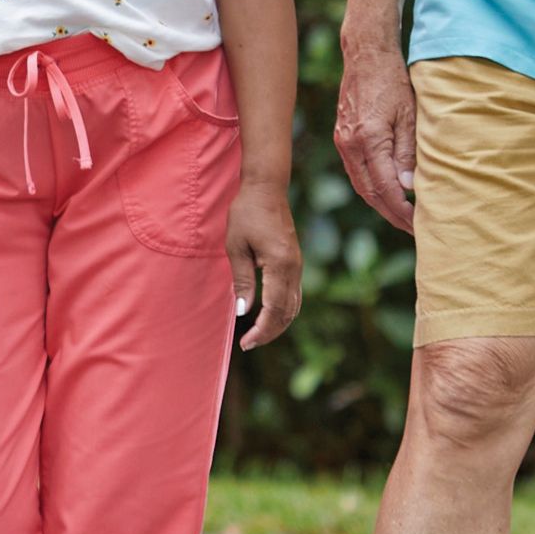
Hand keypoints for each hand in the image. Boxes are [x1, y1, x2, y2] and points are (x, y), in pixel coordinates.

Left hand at [224, 174, 303, 350]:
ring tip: (258, 335)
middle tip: (249, 344)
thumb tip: (243, 311)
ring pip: (294, 306)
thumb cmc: (246, 214)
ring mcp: (298, 266)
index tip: (246, 343)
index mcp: (279, 264)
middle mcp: (294, 268)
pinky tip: (270, 316)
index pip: (274, 309)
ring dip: (278, 324)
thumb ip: (242, 280)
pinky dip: (284, 311)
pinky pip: (295, 295)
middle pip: (288, 312)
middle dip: (269, 332)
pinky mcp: (295, 262)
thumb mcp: (236, 247)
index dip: (261, 330)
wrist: (266, 189)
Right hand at [333, 43, 418, 233]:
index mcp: (368, 140)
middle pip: (369, 193)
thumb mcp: (409, 115)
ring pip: (360, 185)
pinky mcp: (342, 137)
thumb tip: (408, 187)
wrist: (366, 56)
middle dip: (392, 214)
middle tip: (414, 228)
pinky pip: (356, 172)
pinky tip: (386, 192)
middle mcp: (350, 145)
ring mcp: (343, 141)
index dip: (402, 211)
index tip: (419, 224)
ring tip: (402, 215)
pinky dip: (371, 187)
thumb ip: (407, 152)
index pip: (386, 189)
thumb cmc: (393, 81)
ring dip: (381, 203)